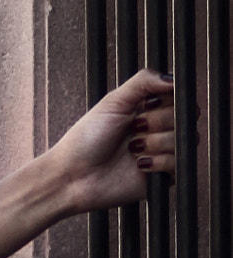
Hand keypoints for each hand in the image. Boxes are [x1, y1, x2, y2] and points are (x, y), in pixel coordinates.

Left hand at [49, 68, 178, 214]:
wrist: (72, 176)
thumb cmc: (86, 139)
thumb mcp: (114, 101)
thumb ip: (144, 81)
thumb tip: (173, 79)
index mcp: (149, 110)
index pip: (180, 97)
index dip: (168, 100)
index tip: (146, 105)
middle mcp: (158, 130)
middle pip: (185, 117)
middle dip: (157, 121)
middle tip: (134, 128)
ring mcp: (160, 154)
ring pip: (183, 139)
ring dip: (155, 142)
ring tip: (132, 149)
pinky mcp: (160, 178)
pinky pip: (178, 164)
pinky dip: (158, 161)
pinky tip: (138, 164)